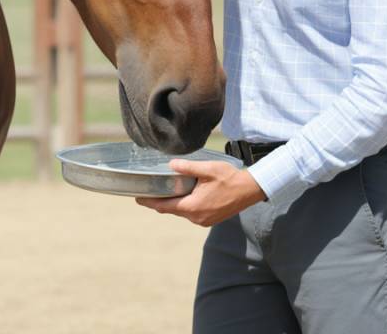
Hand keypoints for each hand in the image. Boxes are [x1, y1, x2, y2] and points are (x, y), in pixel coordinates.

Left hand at [135, 160, 264, 226]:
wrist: (249, 190)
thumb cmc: (229, 178)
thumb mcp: (207, 169)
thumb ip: (187, 168)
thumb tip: (171, 165)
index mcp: (193, 206)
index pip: (165, 206)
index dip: (150, 202)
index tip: (137, 198)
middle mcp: (196, 217)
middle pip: (172, 210)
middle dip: (159, 202)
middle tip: (147, 192)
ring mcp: (204, 220)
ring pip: (182, 212)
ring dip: (173, 203)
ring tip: (163, 191)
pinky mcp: (210, 219)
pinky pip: (191, 213)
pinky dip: (184, 205)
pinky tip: (183, 195)